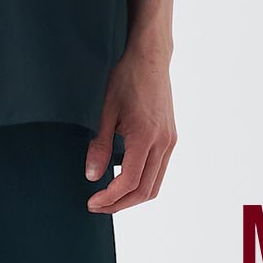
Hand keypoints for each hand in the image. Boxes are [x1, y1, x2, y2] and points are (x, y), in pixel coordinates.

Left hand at [84, 45, 176, 212]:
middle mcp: (163, 143)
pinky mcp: (170, 137)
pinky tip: (122, 174)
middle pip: (146, 190)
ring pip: (155, 183)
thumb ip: (100, 144)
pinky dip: (142, 180)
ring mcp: (170, 141)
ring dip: (133, 195)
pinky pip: (158, 168)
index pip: (129, 182)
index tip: (92, 202)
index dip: (110, 197)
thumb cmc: (126, 78)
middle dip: (121, 203)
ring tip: (108, 195)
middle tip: (97, 205)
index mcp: (146, 137)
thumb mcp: (106, 110)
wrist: (149, 57)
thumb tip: (92, 176)